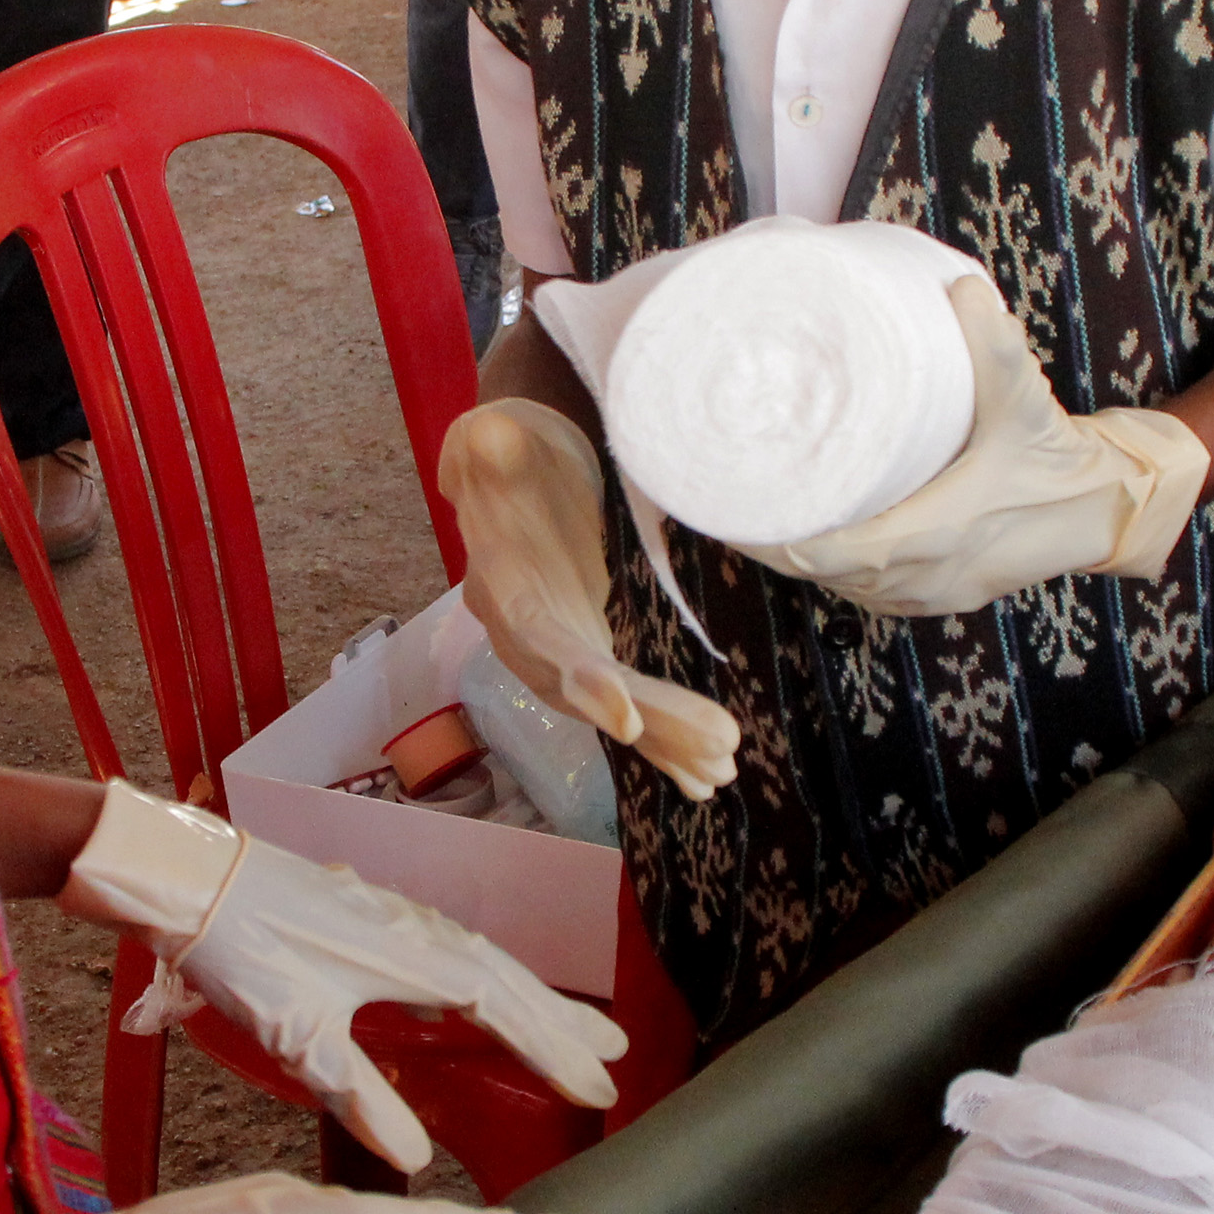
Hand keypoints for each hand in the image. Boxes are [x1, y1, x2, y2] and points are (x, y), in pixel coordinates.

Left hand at [61, 779, 624, 1173]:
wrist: (192, 879)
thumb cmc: (245, 954)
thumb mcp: (299, 1037)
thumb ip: (362, 1098)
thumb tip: (418, 1160)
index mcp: (418, 959)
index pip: (507, 1011)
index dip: (556, 1054)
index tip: (599, 1090)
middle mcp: (422, 932)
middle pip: (512, 981)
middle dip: (565, 1023)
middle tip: (620, 1057)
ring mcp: (400, 917)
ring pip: (487, 960)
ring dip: (535, 997)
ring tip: (577, 1028)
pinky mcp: (374, 913)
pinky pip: (456, 949)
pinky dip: (489, 977)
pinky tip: (479, 995)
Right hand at [439, 398, 743, 799]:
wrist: (518, 472)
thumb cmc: (513, 452)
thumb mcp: (498, 436)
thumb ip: (490, 444)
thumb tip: (491, 437)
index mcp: (502, 587)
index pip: (537, 640)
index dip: (576, 679)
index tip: (621, 712)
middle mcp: (529, 636)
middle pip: (585, 690)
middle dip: (649, 722)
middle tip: (719, 746)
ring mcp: (563, 651)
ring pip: (614, 707)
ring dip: (667, 741)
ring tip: (723, 767)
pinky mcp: (593, 655)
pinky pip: (629, 710)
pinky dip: (666, 744)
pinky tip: (708, 776)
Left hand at [753, 278, 1210, 616]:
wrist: (1102, 509)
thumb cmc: (1057, 456)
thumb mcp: (1027, 398)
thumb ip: (994, 345)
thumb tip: (958, 287)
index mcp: (935, 534)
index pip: (830, 552)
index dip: (774, 535)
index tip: (732, 503)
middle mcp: (923, 575)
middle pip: (818, 571)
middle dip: (769, 538)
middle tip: (722, 493)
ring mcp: (928, 593)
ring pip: (839, 586)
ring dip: (798, 555)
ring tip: (751, 510)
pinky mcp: (936, 595)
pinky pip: (866, 592)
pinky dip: (832, 569)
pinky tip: (806, 537)